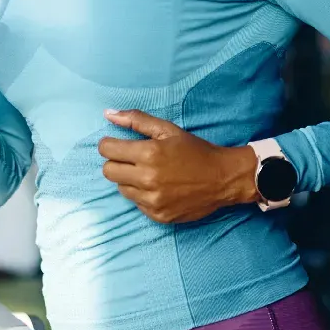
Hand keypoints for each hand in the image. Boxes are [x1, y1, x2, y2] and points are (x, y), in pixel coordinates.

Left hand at [99, 110, 260, 223]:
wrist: (223, 178)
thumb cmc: (195, 151)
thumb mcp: (168, 130)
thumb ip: (136, 120)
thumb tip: (107, 113)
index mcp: (149, 154)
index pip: (106, 150)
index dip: (109, 145)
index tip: (117, 145)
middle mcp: (147, 179)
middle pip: (108, 171)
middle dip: (116, 162)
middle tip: (133, 159)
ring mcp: (152, 200)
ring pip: (121, 189)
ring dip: (129, 180)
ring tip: (150, 173)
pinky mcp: (158, 216)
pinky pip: (136, 204)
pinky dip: (143, 195)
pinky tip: (160, 188)